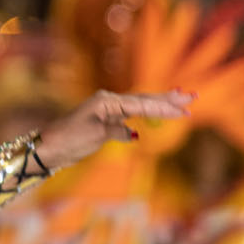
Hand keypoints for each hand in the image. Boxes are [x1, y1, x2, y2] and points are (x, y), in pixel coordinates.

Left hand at [36, 88, 192, 170]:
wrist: (51, 146)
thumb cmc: (70, 139)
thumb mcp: (95, 135)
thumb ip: (117, 132)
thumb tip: (135, 135)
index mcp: (107, 101)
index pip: (141, 104)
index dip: (163, 108)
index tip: (184, 109)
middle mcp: (110, 101)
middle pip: (144, 99)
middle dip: (168, 100)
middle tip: (192, 97)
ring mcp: (109, 109)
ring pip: (140, 105)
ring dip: (161, 105)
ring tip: (182, 102)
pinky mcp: (108, 120)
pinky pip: (133, 114)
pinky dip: (148, 114)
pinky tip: (158, 115)